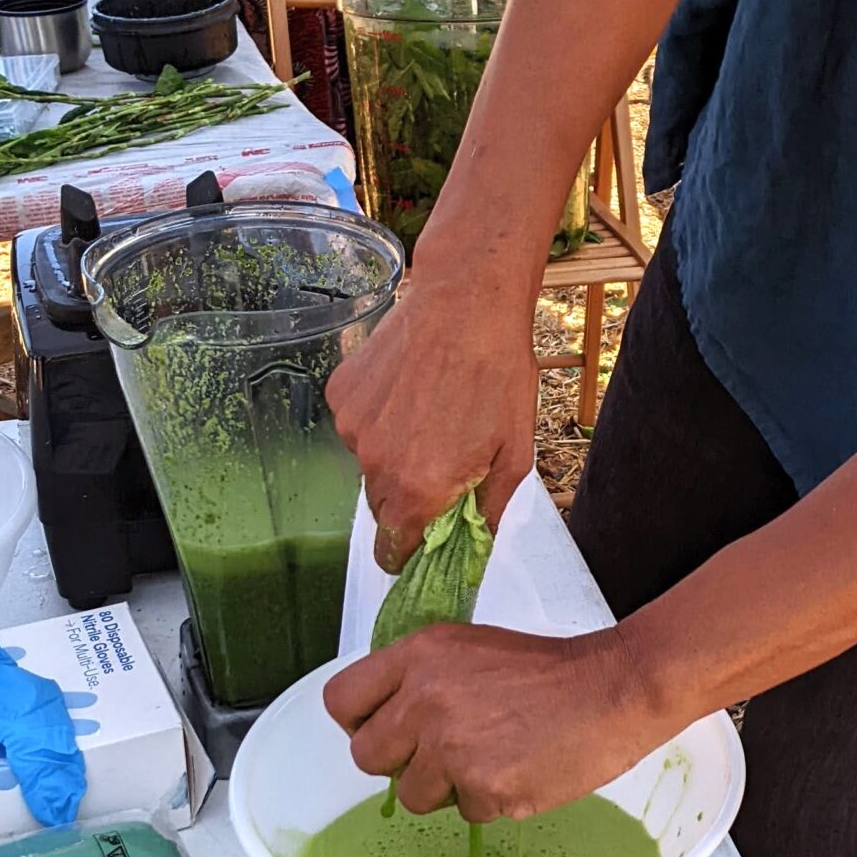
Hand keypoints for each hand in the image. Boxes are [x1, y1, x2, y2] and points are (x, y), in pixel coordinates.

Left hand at [323, 621, 667, 822]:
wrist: (615, 688)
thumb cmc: (550, 670)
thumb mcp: (469, 649)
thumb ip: (420, 678)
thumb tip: (388, 718)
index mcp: (419, 655)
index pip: (342, 700)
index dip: (359, 723)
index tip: (383, 730)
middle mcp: (425, 699)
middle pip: (366, 756)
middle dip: (400, 762)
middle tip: (440, 754)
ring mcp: (451, 746)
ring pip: (411, 795)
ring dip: (445, 788)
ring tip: (490, 759)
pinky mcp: (482, 787)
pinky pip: (464, 812)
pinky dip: (490, 800)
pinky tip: (519, 770)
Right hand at [327, 274, 535, 571]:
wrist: (466, 302)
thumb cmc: (499, 376)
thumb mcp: (514, 452)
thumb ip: (489, 508)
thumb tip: (477, 541)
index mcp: (418, 489)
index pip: (392, 551)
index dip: (407, 554)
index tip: (422, 544)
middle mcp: (375, 465)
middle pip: (381, 508)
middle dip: (407, 500)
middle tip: (440, 464)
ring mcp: (352, 428)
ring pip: (368, 464)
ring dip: (392, 454)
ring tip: (429, 414)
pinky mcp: (341, 395)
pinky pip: (357, 425)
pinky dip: (378, 419)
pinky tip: (409, 389)